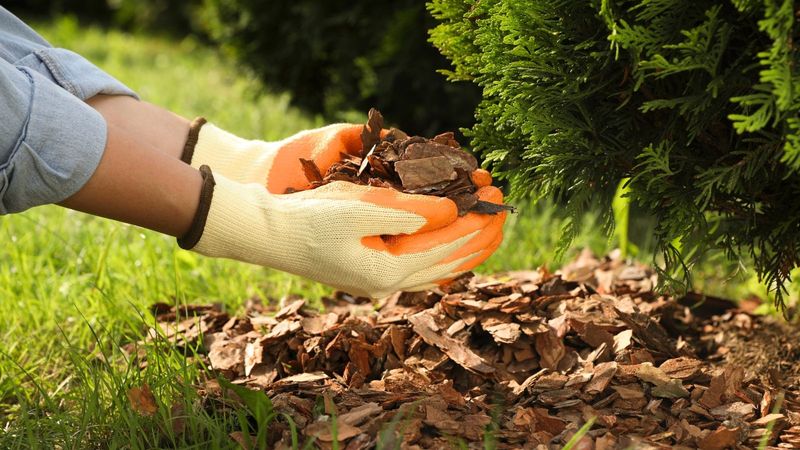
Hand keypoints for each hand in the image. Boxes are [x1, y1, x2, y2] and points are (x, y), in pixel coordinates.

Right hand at [180, 120, 506, 296]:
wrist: (268, 234)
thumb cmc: (309, 219)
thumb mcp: (360, 208)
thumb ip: (410, 211)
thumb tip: (451, 209)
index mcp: (388, 272)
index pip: (448, 249)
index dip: (477, 224)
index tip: (499, 200)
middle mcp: (389, 283)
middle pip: (449, 263)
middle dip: (480, 237)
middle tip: (503, 210)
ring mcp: (379, 280)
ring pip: (436, 268)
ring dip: (464, 246)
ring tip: (488, 227)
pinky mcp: (370, 271)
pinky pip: (419, 266)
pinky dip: (441, 254)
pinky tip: (452, 246)